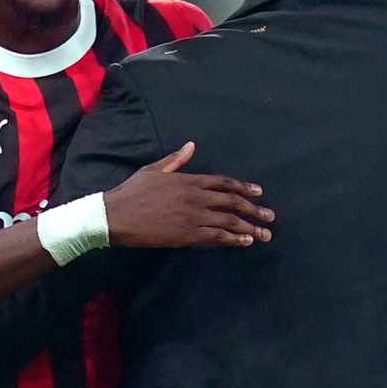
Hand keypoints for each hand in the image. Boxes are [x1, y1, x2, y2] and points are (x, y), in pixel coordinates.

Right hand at [105, 142, 274, 248]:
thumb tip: (191, 145)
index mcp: (188, 180)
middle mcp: (195, 197)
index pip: (223, 183)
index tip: (259, 193)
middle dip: (254, 209)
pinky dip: (233, 239)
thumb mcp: (154, 170)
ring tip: (264, 233)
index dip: (243, 188)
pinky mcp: (187, 235)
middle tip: (270, 216)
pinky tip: (245, 242)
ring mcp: (193, 217)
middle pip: (232, 202)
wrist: (116, 216)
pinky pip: (216, 237)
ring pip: (228, 221)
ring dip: (249, 227)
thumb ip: (176, 160)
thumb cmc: (132, 192)